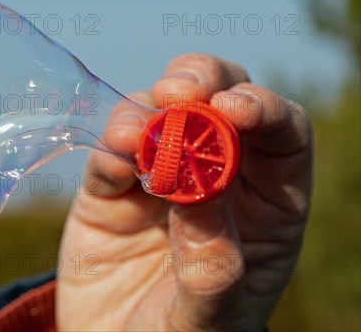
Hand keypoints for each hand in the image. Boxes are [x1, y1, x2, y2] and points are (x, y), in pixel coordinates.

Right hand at [56, 54, 312, 330]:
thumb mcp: (209, 321)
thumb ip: (212, 271)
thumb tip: (199, 203)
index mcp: (265, 206)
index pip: (282, 136)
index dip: (263, 109)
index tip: (232, 109)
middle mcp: (215, 179)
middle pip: (221, 102)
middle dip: (202, 83)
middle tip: (177, 91)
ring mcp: (158, 178)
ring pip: (159, 114)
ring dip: (145, 111)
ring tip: (131, 137)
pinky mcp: (110, 187)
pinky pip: (110, 152)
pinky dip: (109, 147)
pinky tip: (111, 161)